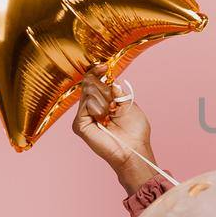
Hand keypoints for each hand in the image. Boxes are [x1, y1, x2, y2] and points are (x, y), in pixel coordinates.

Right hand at [72, 61, 158, 193]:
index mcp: (102, 103)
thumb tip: (109, 81)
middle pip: (89, 85)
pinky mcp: (80, 125)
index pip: (94, 83)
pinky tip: (104, 116)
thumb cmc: (135, 131)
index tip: (104, 66)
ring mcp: (84, 117)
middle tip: (114, 101)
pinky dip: (97, 107)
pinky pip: (85, 105)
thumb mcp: (129, 104)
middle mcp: (91, 109)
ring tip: (111, 113)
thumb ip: (117, 92)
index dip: (97, 73)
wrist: (134, 150)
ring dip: (103, 99)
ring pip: (87, 93)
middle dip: (103, 88)